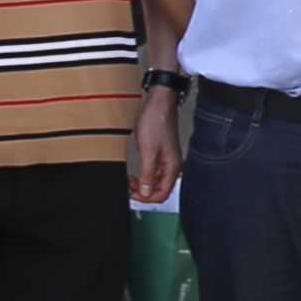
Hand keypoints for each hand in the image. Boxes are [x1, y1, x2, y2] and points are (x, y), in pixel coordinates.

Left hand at [129, 84, 180, 206]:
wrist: (159, 102)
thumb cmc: (157, 121)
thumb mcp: (148, 151)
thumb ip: (147, 174)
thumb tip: (145, 193)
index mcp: (172, 166)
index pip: (162, 194)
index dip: (146, 198)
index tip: (132, 193)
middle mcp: (171, 165)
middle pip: (159, 190)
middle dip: (143, 192)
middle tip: (129, 187)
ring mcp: (166, 159)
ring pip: (154, 182)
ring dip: (141, 185)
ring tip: (129, 181)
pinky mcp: (159, 153)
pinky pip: (152, 172)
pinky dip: (142, 176)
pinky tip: (134, 173)